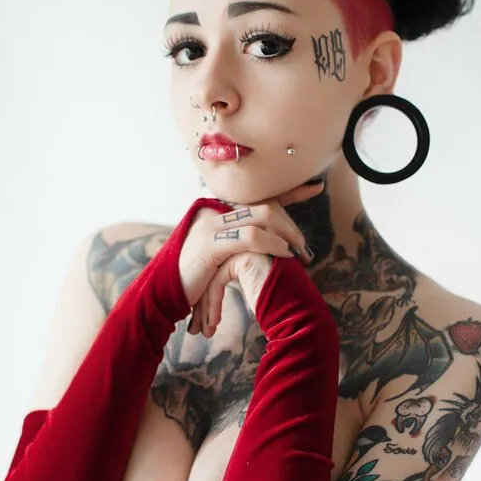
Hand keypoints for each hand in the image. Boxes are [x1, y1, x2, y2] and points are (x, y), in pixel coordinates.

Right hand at [185, 180, 323, 336]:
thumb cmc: (193, 279)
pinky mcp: (211, 243)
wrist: (163, 293)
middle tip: (306, 248)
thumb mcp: (219, 258)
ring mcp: (212, 225)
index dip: (290, 191)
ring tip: (298, 253)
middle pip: (266, 205)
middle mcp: (216, 211)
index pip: (260, 196)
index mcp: (220, 212)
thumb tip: (270, 247)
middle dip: (291, 225)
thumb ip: (239, 246)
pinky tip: (284, 254)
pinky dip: (271, 244)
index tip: (317, 187)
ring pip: (262, 216)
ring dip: (286, 234)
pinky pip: (250, 237)